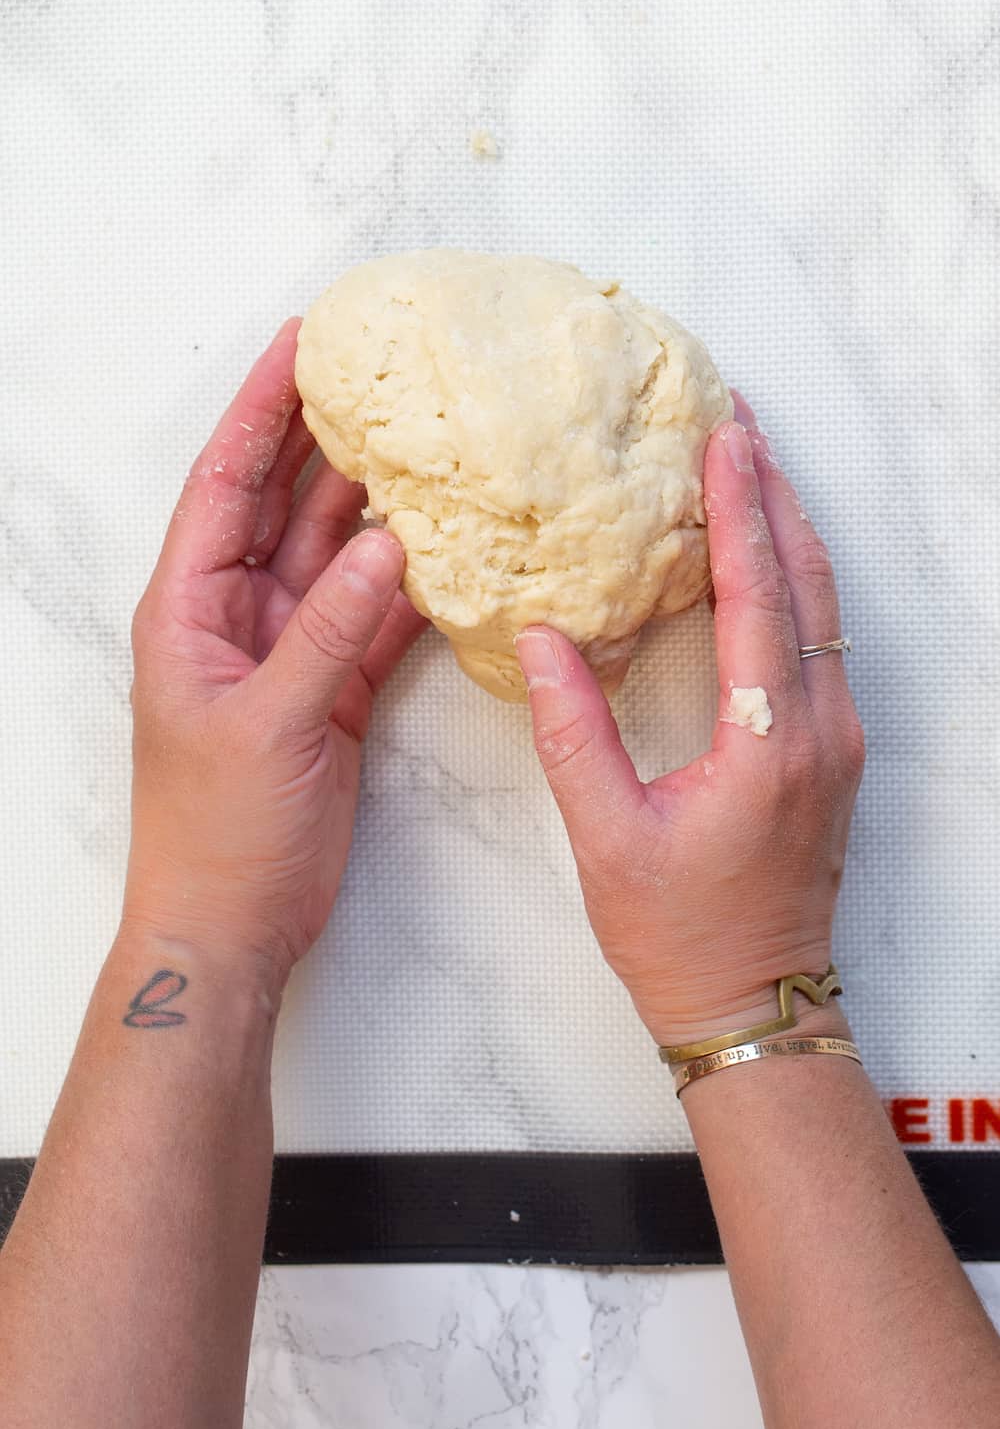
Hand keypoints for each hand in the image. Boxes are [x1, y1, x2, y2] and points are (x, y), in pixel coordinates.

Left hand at [123, 321, 424, 985]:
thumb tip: (384, 549)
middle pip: (281, 504)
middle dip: (320, 436)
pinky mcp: (332, 691)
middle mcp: (235, 617)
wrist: (233, 923)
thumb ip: (327, 635)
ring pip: (336, 557)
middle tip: (373, 370)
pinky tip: (445, 546)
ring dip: (374, 505)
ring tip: (423, 437)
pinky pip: (374, 620)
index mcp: (190, 610)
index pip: (225, 485)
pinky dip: (408, 587)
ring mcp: (288, 652)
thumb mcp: (267, 725)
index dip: (259, 410)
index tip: (299, 342)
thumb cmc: (217, 832)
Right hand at [515, 395, 864, 1045]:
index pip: (758, 595)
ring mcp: (837, 739)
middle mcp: (821, 729)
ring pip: (823, 606)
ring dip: (787, 531)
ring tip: (751, 466)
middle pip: (808, 580)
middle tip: (739, 421)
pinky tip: (760, 558)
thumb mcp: (607, 838)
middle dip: (774, 493)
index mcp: (768, 743)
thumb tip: (542, 640)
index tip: (725, 434)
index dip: (739, 508)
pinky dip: (792, 581)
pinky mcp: (831, 752)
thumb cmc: (680, 935)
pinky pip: (819, 640)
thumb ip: (572, 735)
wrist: (754, 1007)